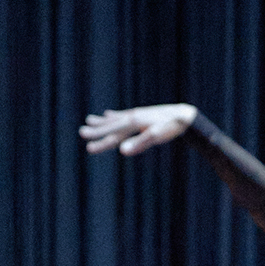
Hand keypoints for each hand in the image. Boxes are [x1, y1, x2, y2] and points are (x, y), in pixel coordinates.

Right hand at [80, 104, 196, 155]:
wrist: (184, 115)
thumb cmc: (171, 127)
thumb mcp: (155, 137)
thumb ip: (138, 144)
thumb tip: (121, 151)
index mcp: (133, 123)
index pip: (113, 134)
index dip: (100, 141)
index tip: (87, 146)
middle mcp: (132, 116)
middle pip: (111, 126)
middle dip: (96, 130)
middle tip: (81, 132)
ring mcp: (136, 115)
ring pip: (114, 119)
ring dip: (101, 121)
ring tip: (88, 119)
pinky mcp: (140, 115)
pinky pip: (123, 116)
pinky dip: (113, 116)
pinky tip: (107, 114)